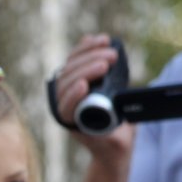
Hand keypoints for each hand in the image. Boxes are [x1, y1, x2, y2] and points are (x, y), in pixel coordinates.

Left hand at [52, 34, 135, 161]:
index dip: (72, 95)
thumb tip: (117, 118)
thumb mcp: (117, 141)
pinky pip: (76, 60)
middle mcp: (63, 104)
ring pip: (70, 68)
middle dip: (87, 68)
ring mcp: (68, 89)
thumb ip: (115, 133)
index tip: (85, 85)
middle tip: (109, 60)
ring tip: (108, 44)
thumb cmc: (114, 142)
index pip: (64, 107)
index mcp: (69, 122)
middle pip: (67, 82)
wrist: (111, 138)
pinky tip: (98, 39)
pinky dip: (86, 48)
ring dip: (88, 53)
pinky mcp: (76, 77)